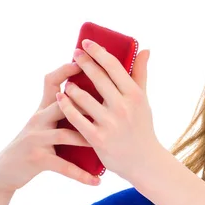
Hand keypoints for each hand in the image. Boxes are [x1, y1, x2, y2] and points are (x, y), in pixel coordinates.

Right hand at [0, 63, 101, 193]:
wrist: (4, 170)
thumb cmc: (32, 145)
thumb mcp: (41, 124)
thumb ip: (60, 111)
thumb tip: (85, 98)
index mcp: (43, 109)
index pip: (52, 81)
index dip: (67, 69)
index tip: (85, 60)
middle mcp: (38, 119)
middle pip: (62, 103)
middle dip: (85, 100)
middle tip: (109, 100)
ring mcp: (37, 138)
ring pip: (66, 133)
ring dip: (88, 138)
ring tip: (108, 143)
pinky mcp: (37, 159)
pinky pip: (64, 166)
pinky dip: (81, 175)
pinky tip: (97, 181)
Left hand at [55, 39, 162, 180]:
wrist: (143, 161)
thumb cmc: (142, 127)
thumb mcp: (144, 101)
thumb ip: (141, 74)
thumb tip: (145, 50)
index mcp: (135, 95)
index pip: (114, 67)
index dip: (98, 52)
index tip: (86, 43)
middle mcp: (123, 107)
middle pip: (98, 78)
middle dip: (83, 63)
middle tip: (75, 53)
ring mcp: (109, 123)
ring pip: (84, 98)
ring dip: (72, 86)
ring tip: (67, 81)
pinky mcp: (97, 139)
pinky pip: (76, 118)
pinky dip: (66, 105)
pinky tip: (60, 97)